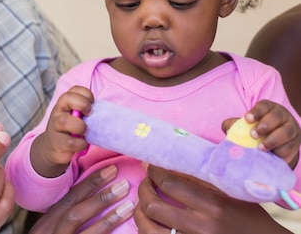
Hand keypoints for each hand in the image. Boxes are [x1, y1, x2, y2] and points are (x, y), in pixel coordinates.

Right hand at [30, 165, 133, 233]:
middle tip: (123, 183)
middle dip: (99, 195)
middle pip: (73, 211)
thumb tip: (92, 198)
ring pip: (82, 230)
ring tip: (128, 205)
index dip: (89, 183)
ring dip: (107, 217)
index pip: (67, 199)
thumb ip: (64, 219)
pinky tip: (124, 231)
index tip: (110, 170)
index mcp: (44, 226)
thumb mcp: (51, 233)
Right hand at [31, 85, 92, 176]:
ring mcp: (55, 127)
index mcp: (65, 103)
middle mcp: (58, 112)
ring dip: (79, 126)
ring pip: (64, 121)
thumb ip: (86, 111)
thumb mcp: (77, 116)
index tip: (92, 104)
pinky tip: (82, 143)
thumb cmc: (71, 129)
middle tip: (89, 114)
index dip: (86, 94)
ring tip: (84, 131)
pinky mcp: (57, 143)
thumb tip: (105, 112)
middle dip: (82, 104)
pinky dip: (80, 143)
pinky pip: (70, 142)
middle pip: (66, 98)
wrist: (54, 146)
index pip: (74, 90)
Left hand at [135, 164, 292, 233]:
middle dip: (143, 190)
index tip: (151, 166)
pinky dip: (148, 230)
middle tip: (146, 183)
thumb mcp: (232, 194)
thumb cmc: (251, 220)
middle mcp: (200, 228)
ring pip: (148, 230)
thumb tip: (169, 163)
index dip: (154, 172)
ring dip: (140, 213)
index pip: (170, 183)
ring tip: (144, 203)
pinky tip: (151, 222)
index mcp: (213, 206)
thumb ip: (202, 178)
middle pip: (152, 206)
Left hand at [224, 100, 300, 166]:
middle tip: (253, 135)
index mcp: (269, 108)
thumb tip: (227, 128)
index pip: (264, 106)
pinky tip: (272, 155)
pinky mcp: (295, 145)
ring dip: (273, 140)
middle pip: (277, 116)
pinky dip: (280, 152)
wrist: (272, 148)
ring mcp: (292, 130)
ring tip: (260, 147)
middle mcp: (283, 116)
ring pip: (287, 132)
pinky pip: (290, 147)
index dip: (256, 112)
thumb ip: (235, 125)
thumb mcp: (245, 126)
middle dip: (265, 125)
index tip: (247, 119)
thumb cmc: (255, 132)